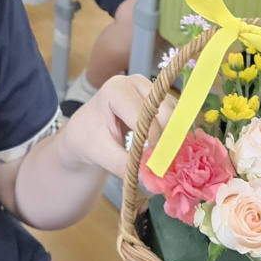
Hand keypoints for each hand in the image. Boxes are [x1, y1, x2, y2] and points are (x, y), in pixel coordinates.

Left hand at [58, 74, 174, 179]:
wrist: (84, 132)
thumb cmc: (88, 138)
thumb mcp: (100, 153)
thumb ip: (123, 164)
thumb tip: (150, 178)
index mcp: (117, 89)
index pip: (145, 116)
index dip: (152, 142)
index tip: (152, 165)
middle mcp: (136, 83)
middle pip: (166, 111)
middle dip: (166, 140)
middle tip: (162, 165)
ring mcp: (150, 88)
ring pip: (175, 114)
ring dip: (172, 138)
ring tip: (161, 159)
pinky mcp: (160, 99)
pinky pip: (176, 117)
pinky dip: (173, 135)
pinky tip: (163, 150)